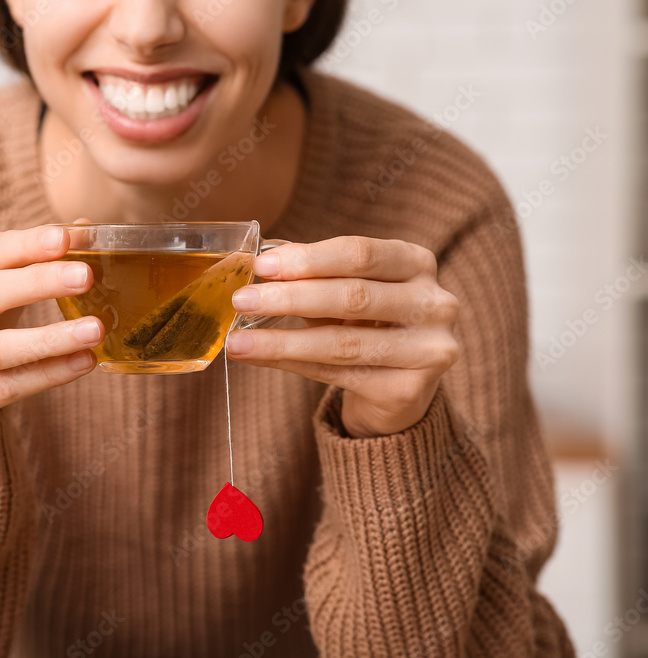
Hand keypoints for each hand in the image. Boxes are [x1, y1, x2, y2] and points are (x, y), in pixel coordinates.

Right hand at [0, 222, 103, 432]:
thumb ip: (38, 262)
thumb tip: (88, 230)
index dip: (29, 243)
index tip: (66, 238)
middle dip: (39, 282)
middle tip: (86, 276)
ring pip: (0, 349)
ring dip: (50, 338)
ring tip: (95, 330)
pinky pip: (9, 387)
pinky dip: (49, 375)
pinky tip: (84, 362)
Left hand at [226, 236, 458, 437]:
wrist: (398, 388)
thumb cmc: (367, 325)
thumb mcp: (345, 288)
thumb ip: (311, 270)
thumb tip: (262, 254)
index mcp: (417, 263)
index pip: (361, 253)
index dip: (309, 259)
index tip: (262, 265)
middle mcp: (434, 303)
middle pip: (353, 296)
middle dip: (290, 298)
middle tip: (243, 300)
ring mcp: (428, 350)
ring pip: (343, 343)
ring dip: (281, 340)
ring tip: (237, 340)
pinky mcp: (408, 391)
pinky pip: (337, 375)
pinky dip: (291, 365)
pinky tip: (257, 357)